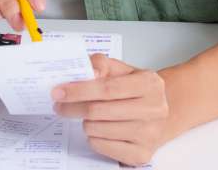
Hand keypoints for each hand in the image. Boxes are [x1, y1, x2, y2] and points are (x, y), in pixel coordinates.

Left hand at [52, 55, 169, 165]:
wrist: (158, 115)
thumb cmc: (135, 91)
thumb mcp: (122, 70)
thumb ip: (101, 64)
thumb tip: (88, 71)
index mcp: (150, 84)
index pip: (108, 88)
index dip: (80, 90)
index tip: (59, 92)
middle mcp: (154, 110)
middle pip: (100, 111)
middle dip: (73, 107)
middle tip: (60, 105)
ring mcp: (149, 134)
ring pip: (98, 130)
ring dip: (85, 123)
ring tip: (87, 116)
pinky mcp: (141, 154)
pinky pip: (103, 147)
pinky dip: (93, 138)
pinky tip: (98, 129)